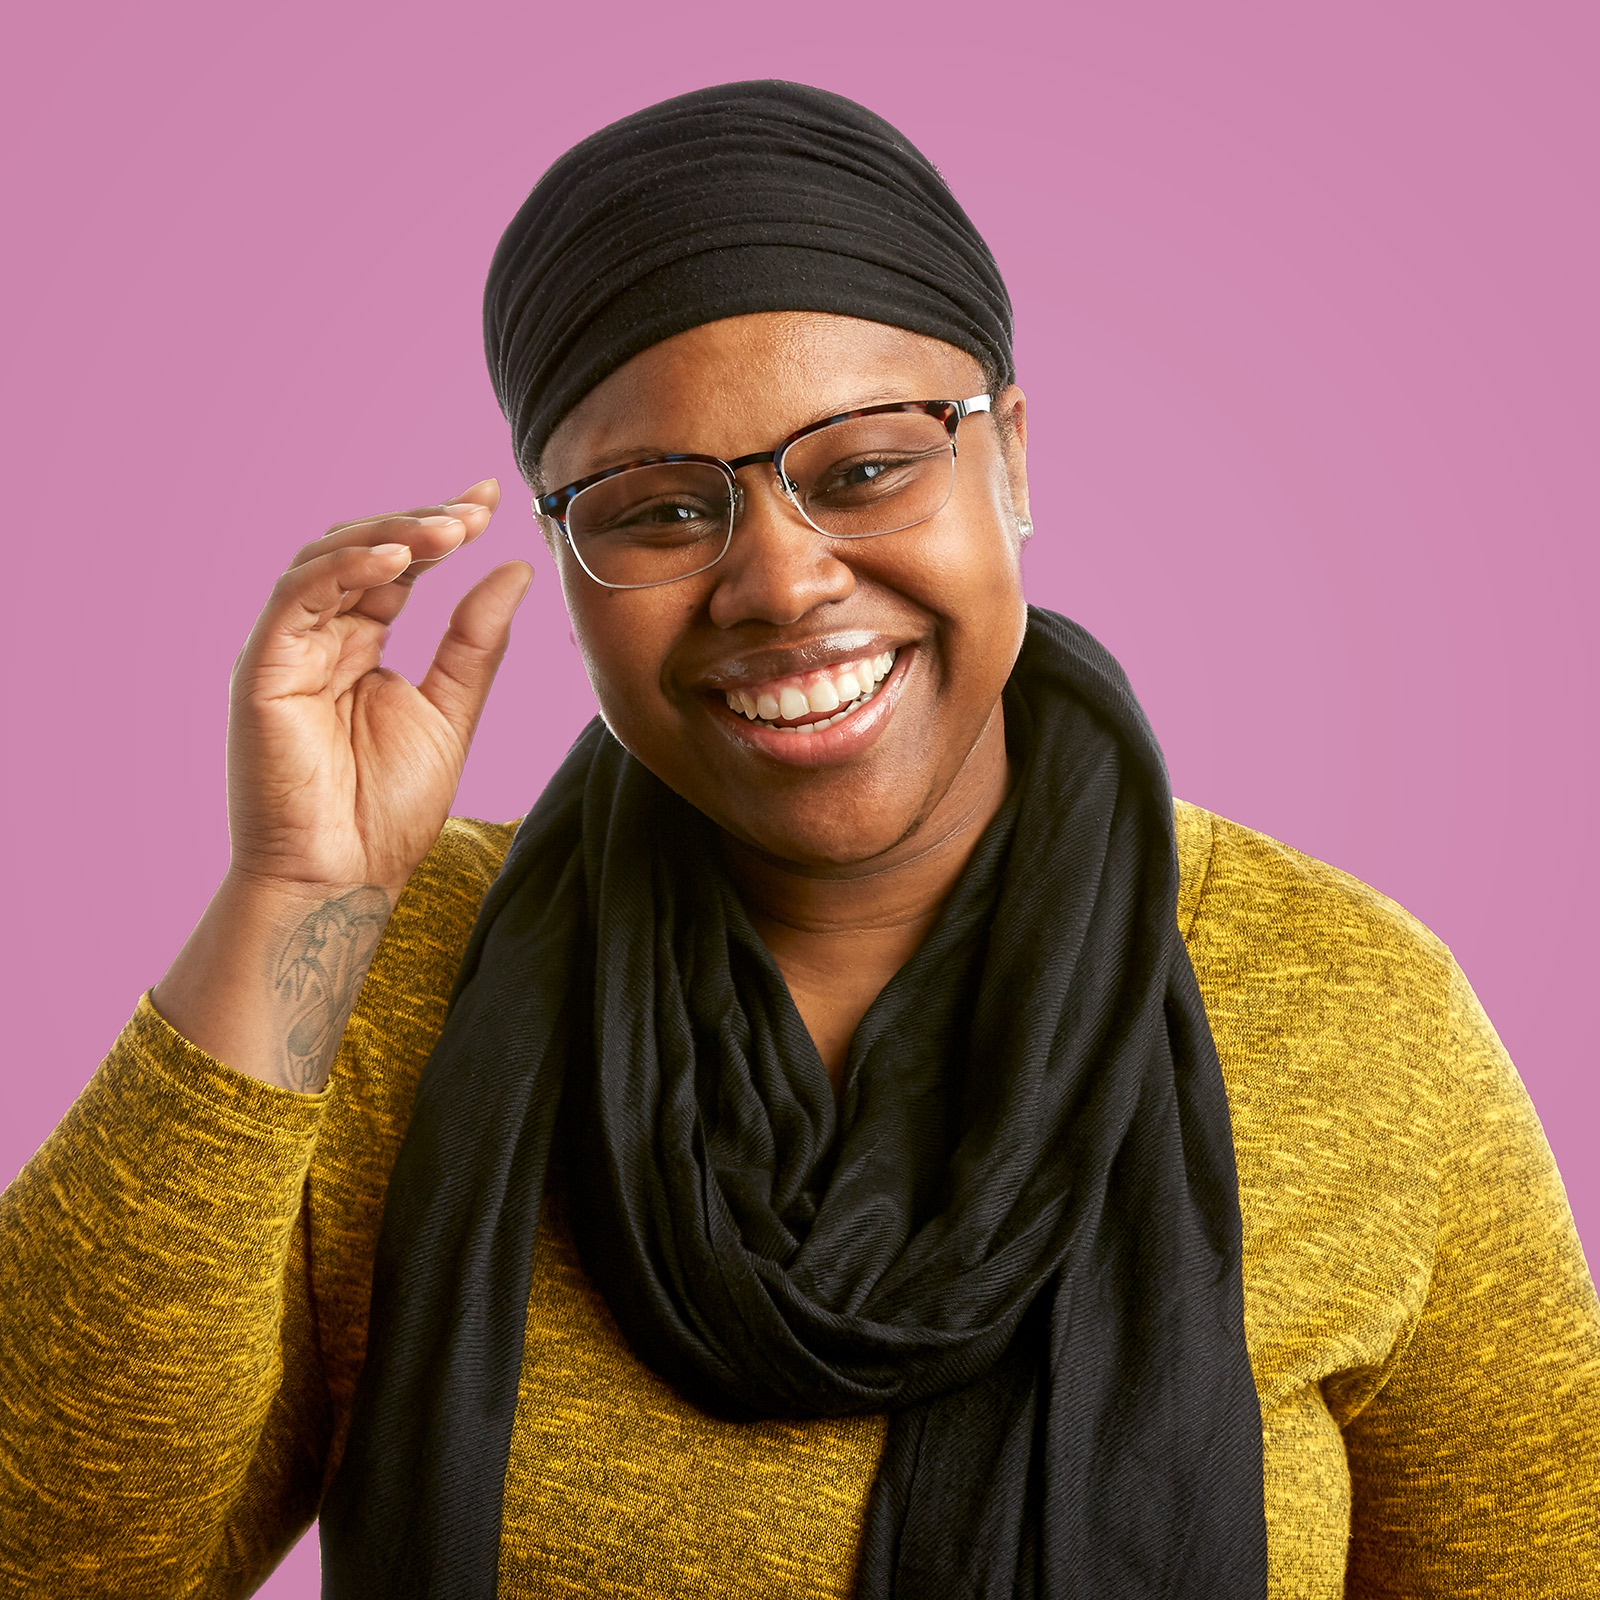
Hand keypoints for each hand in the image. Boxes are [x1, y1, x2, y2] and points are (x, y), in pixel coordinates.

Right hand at [225, 477, 532, 898]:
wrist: (345, 879)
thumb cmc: (388, 811)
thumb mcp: (451, 710)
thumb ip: (475, 641)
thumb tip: (513, 569)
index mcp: (360, 644)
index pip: (398, 567)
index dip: (439, 529)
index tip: (490, 500)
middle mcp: (319, 637)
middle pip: (362, 551)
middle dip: (420, 523)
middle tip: (475, 509)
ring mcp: (286, 649)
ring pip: (327, 560)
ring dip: (390, 537)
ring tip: (450, 529)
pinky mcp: (262, 669)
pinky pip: (296, 598)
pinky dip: (344, 569)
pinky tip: (398, 561)